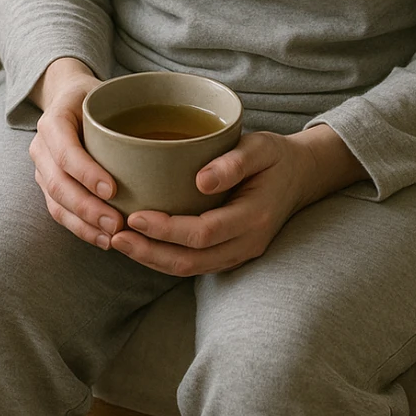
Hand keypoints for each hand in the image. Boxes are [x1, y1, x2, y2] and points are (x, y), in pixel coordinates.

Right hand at [27, 58, 125, 248]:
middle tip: (117, 224)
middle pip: (58, 184)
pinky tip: (104, 239)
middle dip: (87, 208)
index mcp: (54, 120)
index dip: (86, 173)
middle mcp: (42, 146)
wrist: (67, 97)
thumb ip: (132, 104)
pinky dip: (81, 228)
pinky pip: (60, 212)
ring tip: (112, 238)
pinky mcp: (49, 186)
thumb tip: (178, 127)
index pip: (66, 151)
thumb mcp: (108, 90)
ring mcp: (42, 169)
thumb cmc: (96, 97)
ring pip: (57, 204)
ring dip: (84, 224)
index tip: (113, 190)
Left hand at [109, 122, 366, 275]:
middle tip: (115, 236)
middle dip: (149, 253)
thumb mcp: (261, 147)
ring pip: (190, 269)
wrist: (300, 176)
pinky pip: (195, 264)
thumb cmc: (275, 156)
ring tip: (120, 242)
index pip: (204, 232)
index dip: (167, 230)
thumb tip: (201, 180)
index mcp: (254, 217)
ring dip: (153, 260)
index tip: (136, 215)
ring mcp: (240, 253)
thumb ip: (234, 162)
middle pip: (191, 261)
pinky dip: (165, 257)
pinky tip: (142, 243)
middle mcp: (247, 243)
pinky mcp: (230, 253)